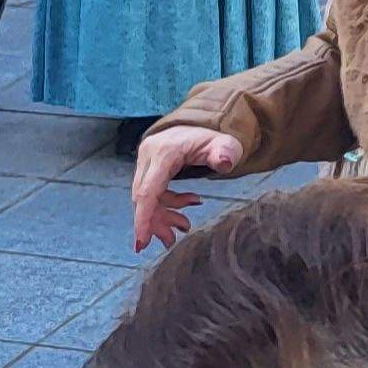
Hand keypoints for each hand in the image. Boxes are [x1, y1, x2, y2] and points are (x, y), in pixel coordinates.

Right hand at [130, 125, 243, 248]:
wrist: (201, 126)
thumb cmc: (213, 138)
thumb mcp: (225, 145)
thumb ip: (225, 153)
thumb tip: (225, 162)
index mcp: (164, 152)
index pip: (148, 190)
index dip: (144, 217)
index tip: (142, 241)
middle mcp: (149, 156)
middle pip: (144, 197)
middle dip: (156, 222)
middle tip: (172, 240)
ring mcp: (146, 162)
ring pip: (147, 198)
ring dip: (163, 216)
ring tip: (184, 226)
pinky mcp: (148, 168)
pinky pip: (152, 194)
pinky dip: (166, 206)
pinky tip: (185, 208)